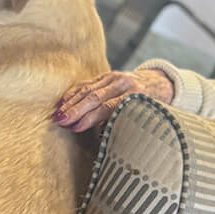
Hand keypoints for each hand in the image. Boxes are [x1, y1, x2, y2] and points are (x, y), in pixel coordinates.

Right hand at [52, 68, 174, 131]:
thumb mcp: (143, 116)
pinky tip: (61, 103)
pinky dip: (72, 94)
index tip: (75, 127)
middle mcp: (122, 83)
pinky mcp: (104, 75)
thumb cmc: (149, 106)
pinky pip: (85, 84)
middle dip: (75, 110)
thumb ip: (125, 124)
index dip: (90, 118)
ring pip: (87, 89)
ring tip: (57, 115)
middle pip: (94, 97)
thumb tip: (104, 139)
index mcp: (134, 95)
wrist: (158, 83)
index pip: (108, 107)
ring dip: (69, 103)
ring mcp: (112, 76)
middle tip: (60, 121)